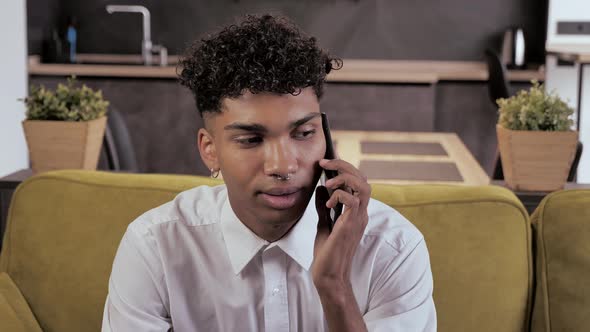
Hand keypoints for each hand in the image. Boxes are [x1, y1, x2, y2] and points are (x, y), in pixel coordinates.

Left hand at [312, 158, 370, 293]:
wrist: (328, 275)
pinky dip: (338, 195)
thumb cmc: (327, 254)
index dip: (344, 168)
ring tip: (328, 183)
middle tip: (325, 163)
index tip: (325, 163)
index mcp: (356, 212)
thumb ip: (324, 206)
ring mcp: (358, 219)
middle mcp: (361, 213)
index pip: (358, 181)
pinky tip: (328, 205)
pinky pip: (352, 200)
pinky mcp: (351, 225)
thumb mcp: (323, 224)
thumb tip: (320, 188)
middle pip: (363, 178)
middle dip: (344, 165)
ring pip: (363, 185)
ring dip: (344, 178)